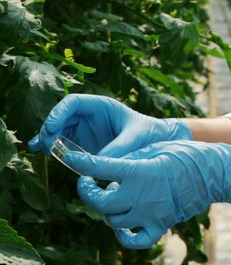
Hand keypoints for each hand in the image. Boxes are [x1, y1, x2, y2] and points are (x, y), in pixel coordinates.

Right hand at [27, 94, 191, 157]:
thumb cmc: (150, 134)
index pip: (73, 102)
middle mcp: (89, 116)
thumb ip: (119, 147)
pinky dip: (50, 146)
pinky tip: (39, 151)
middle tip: (45, 144)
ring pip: (58, 129)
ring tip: (40, 149)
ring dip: (47, 138)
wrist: (157, 143)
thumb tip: (98, 162)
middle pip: (61, 116)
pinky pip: (62, 142)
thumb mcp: (137, 137)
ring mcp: (84, 129)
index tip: (52, 128)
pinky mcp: (82, 143)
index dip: (59, 113)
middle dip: (50, 127)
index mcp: (101, 106)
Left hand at [64, 140, 230, 249]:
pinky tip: (122, 228)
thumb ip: (129, 158)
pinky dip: (125, 237)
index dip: (79, 162)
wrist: (214, 172)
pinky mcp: (160, 224)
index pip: (97, 168)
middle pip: (98, 203)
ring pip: (114, 221)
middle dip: (88, 193)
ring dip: (107, 210)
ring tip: (113, 199)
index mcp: (136, 171)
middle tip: (89, 184)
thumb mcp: (154, 147)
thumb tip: (110, 168)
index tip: (70, 157)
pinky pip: (136, 240)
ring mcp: (149, 213)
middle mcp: (138, 195)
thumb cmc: (186, 154)